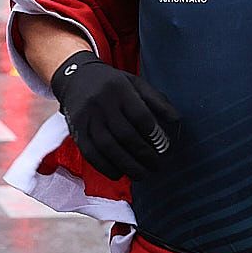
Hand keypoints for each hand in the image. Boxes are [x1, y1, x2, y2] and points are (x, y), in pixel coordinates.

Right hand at [50, 50, 179, 181]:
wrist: (75, 77)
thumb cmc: (112, 83)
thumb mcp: (136, 83)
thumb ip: (157, 100)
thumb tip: (176, 120)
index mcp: (120, 89)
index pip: (140, 115)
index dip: (153, 134)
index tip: (164, 147)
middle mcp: (102, 103)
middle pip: (125, 134)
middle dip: (144, 155)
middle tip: (157, 166)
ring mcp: (87, 118)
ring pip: (107, 147)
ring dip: (127, 165)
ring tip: (142, 175)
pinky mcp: (76, 130)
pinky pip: (90, 153)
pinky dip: (105, 167)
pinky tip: (119, 173)